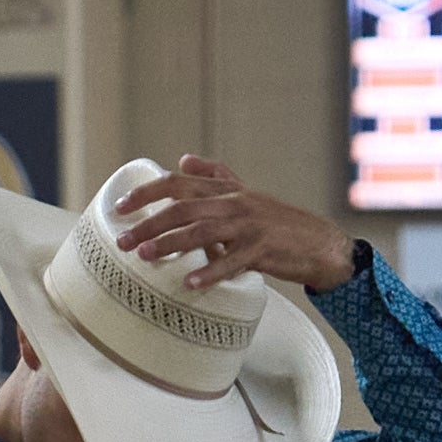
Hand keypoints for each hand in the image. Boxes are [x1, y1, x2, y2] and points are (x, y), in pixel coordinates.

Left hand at [115, 157, 355, 301]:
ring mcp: (250, 226)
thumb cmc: (279, 222)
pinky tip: (190, 283)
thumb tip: (183, 159)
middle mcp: (235, 203)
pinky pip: (233, 261)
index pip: (178, 183)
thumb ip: (215, 175)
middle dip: (149, 224)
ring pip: (203, 232)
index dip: (147, 193)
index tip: (121, 208)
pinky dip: (210, 272)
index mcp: (226, 190)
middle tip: (124, 242)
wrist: (320, 243)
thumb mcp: (246, 193)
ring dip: (171, 243)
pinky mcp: (264, 250)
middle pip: (183, 208)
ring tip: (146, 256)